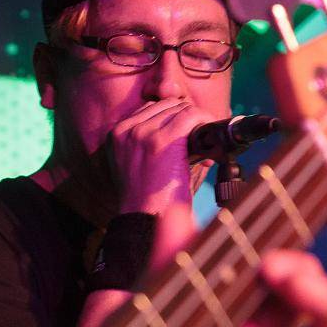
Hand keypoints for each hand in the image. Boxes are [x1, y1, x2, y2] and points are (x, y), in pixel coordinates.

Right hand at [108, 98, 215, 215]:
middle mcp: (126, 129)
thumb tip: (183, 124)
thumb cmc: (148, 200)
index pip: (152, 108)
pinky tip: (209, 142)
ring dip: (197, 123)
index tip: (186, 138)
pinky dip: (206, 123)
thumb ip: (149, 142)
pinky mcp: (161, 141)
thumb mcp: (138, 165)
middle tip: (198, 145)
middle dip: (187, 121)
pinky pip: (191, 115)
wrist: (145, 221)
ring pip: (181, 107)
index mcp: (117, 134)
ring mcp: (142, 133)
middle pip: (168, 105)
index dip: (174, 119)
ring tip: (203, 147)